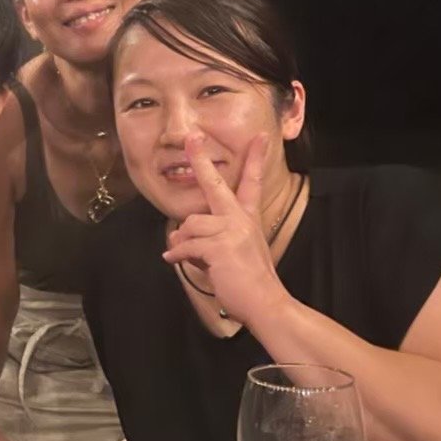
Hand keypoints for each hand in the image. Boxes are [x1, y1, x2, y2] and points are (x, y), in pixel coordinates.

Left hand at [160, 133, 290, 324]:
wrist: (265, 303)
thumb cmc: (248, 282)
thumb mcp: (234, 253)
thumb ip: (211, 239)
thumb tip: (178, 238)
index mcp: (247, 218)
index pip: (251, 183)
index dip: (254, 159)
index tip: (258, 137)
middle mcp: (240, 220)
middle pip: (215, 185)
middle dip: (200, 159)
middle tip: (192, 137)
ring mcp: (231, 231)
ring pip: (190, 224)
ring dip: (183, 241)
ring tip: (189, 256)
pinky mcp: (219, 247)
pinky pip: (185, 245)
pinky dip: (177, 254)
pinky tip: (175, 261)